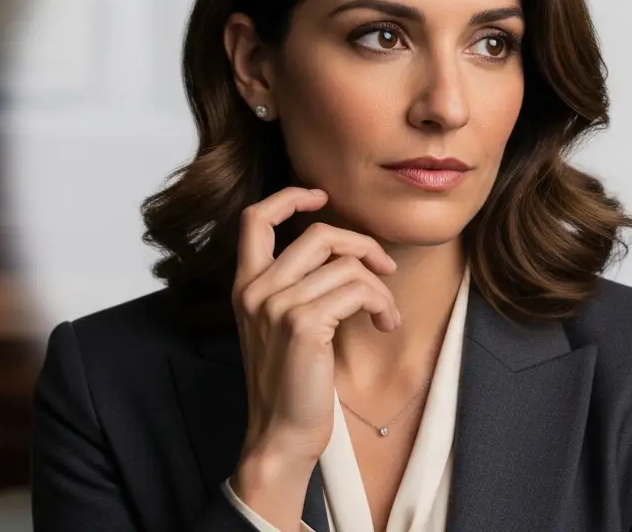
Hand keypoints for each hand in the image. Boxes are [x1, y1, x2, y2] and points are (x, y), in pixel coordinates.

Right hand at [230, 187, 400, 496]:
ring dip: (380, 287)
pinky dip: (383, 304)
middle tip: (385, 268)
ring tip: (386, 314)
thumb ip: (294, 286)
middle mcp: (256, 290)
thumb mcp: (281, 326)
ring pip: (347, 264)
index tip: (321, 197)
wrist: (281, 435)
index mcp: (245, 286)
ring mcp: (276, 305)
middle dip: (363, 244)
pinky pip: (359, 290)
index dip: (290, 197)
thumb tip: (344, 252)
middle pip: (319, 234)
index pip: (254, 218)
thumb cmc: (290, 383)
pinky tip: (385, 325)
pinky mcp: (303, 324)